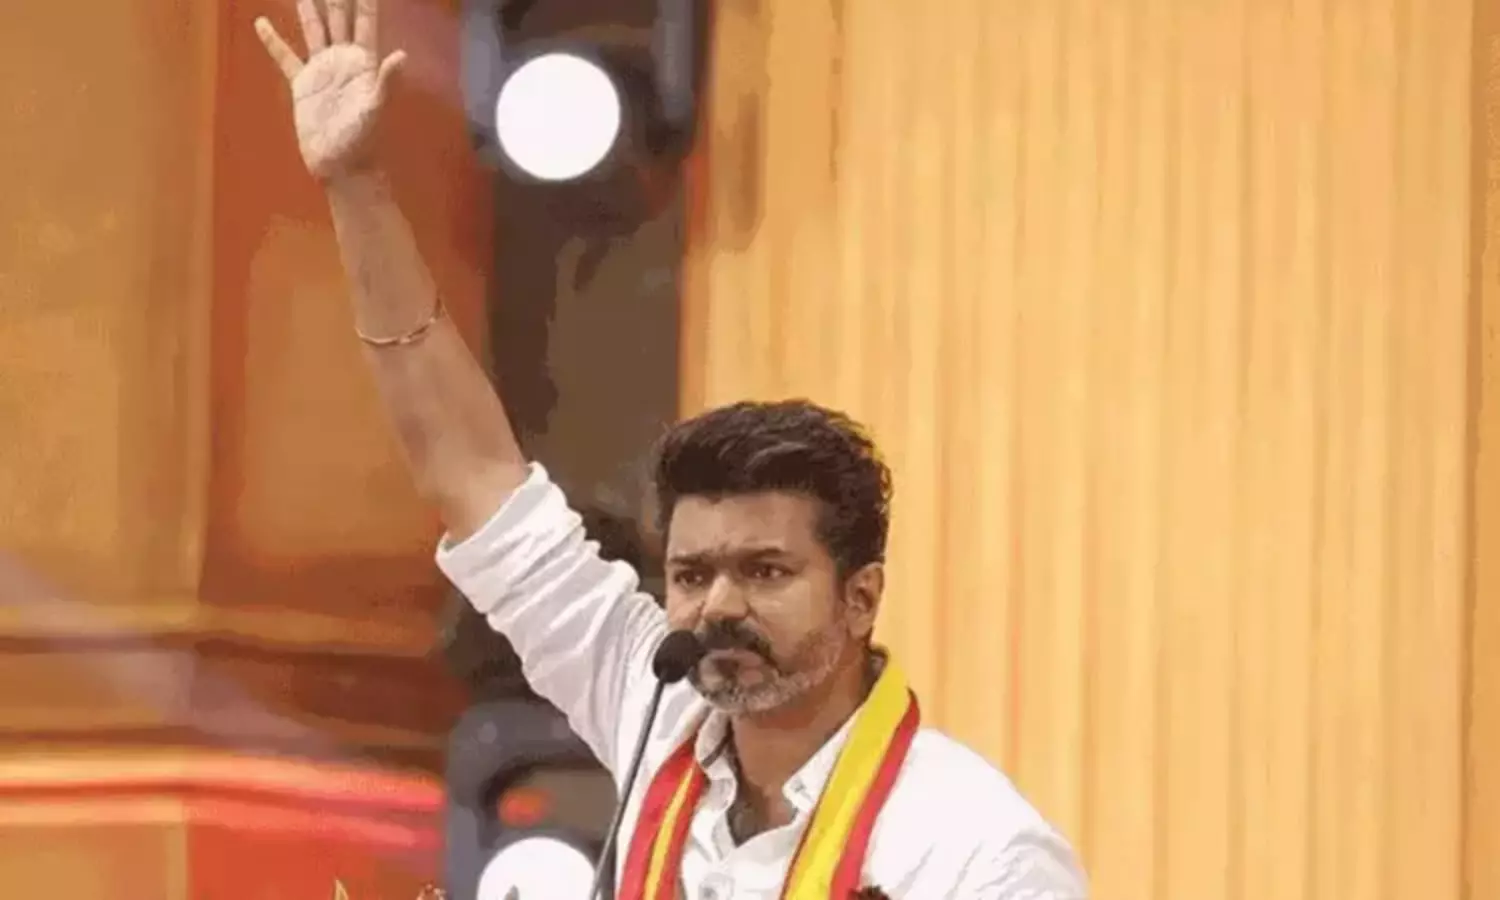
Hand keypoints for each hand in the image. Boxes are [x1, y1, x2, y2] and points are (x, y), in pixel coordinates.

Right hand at [254, 0, 405, 179]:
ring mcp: (322, 70)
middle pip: (338, 18)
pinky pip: (285, 57)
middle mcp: (343, 60)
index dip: (364, 1)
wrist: (341, 165)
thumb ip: (386, 80)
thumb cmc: (363, 139)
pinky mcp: (302, 85)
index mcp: (363, 61)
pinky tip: (262, 22)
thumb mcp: (376, 107)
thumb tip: (402, 55)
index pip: (364, 21)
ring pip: (314, 30)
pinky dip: (273, 41)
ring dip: (309, 9)